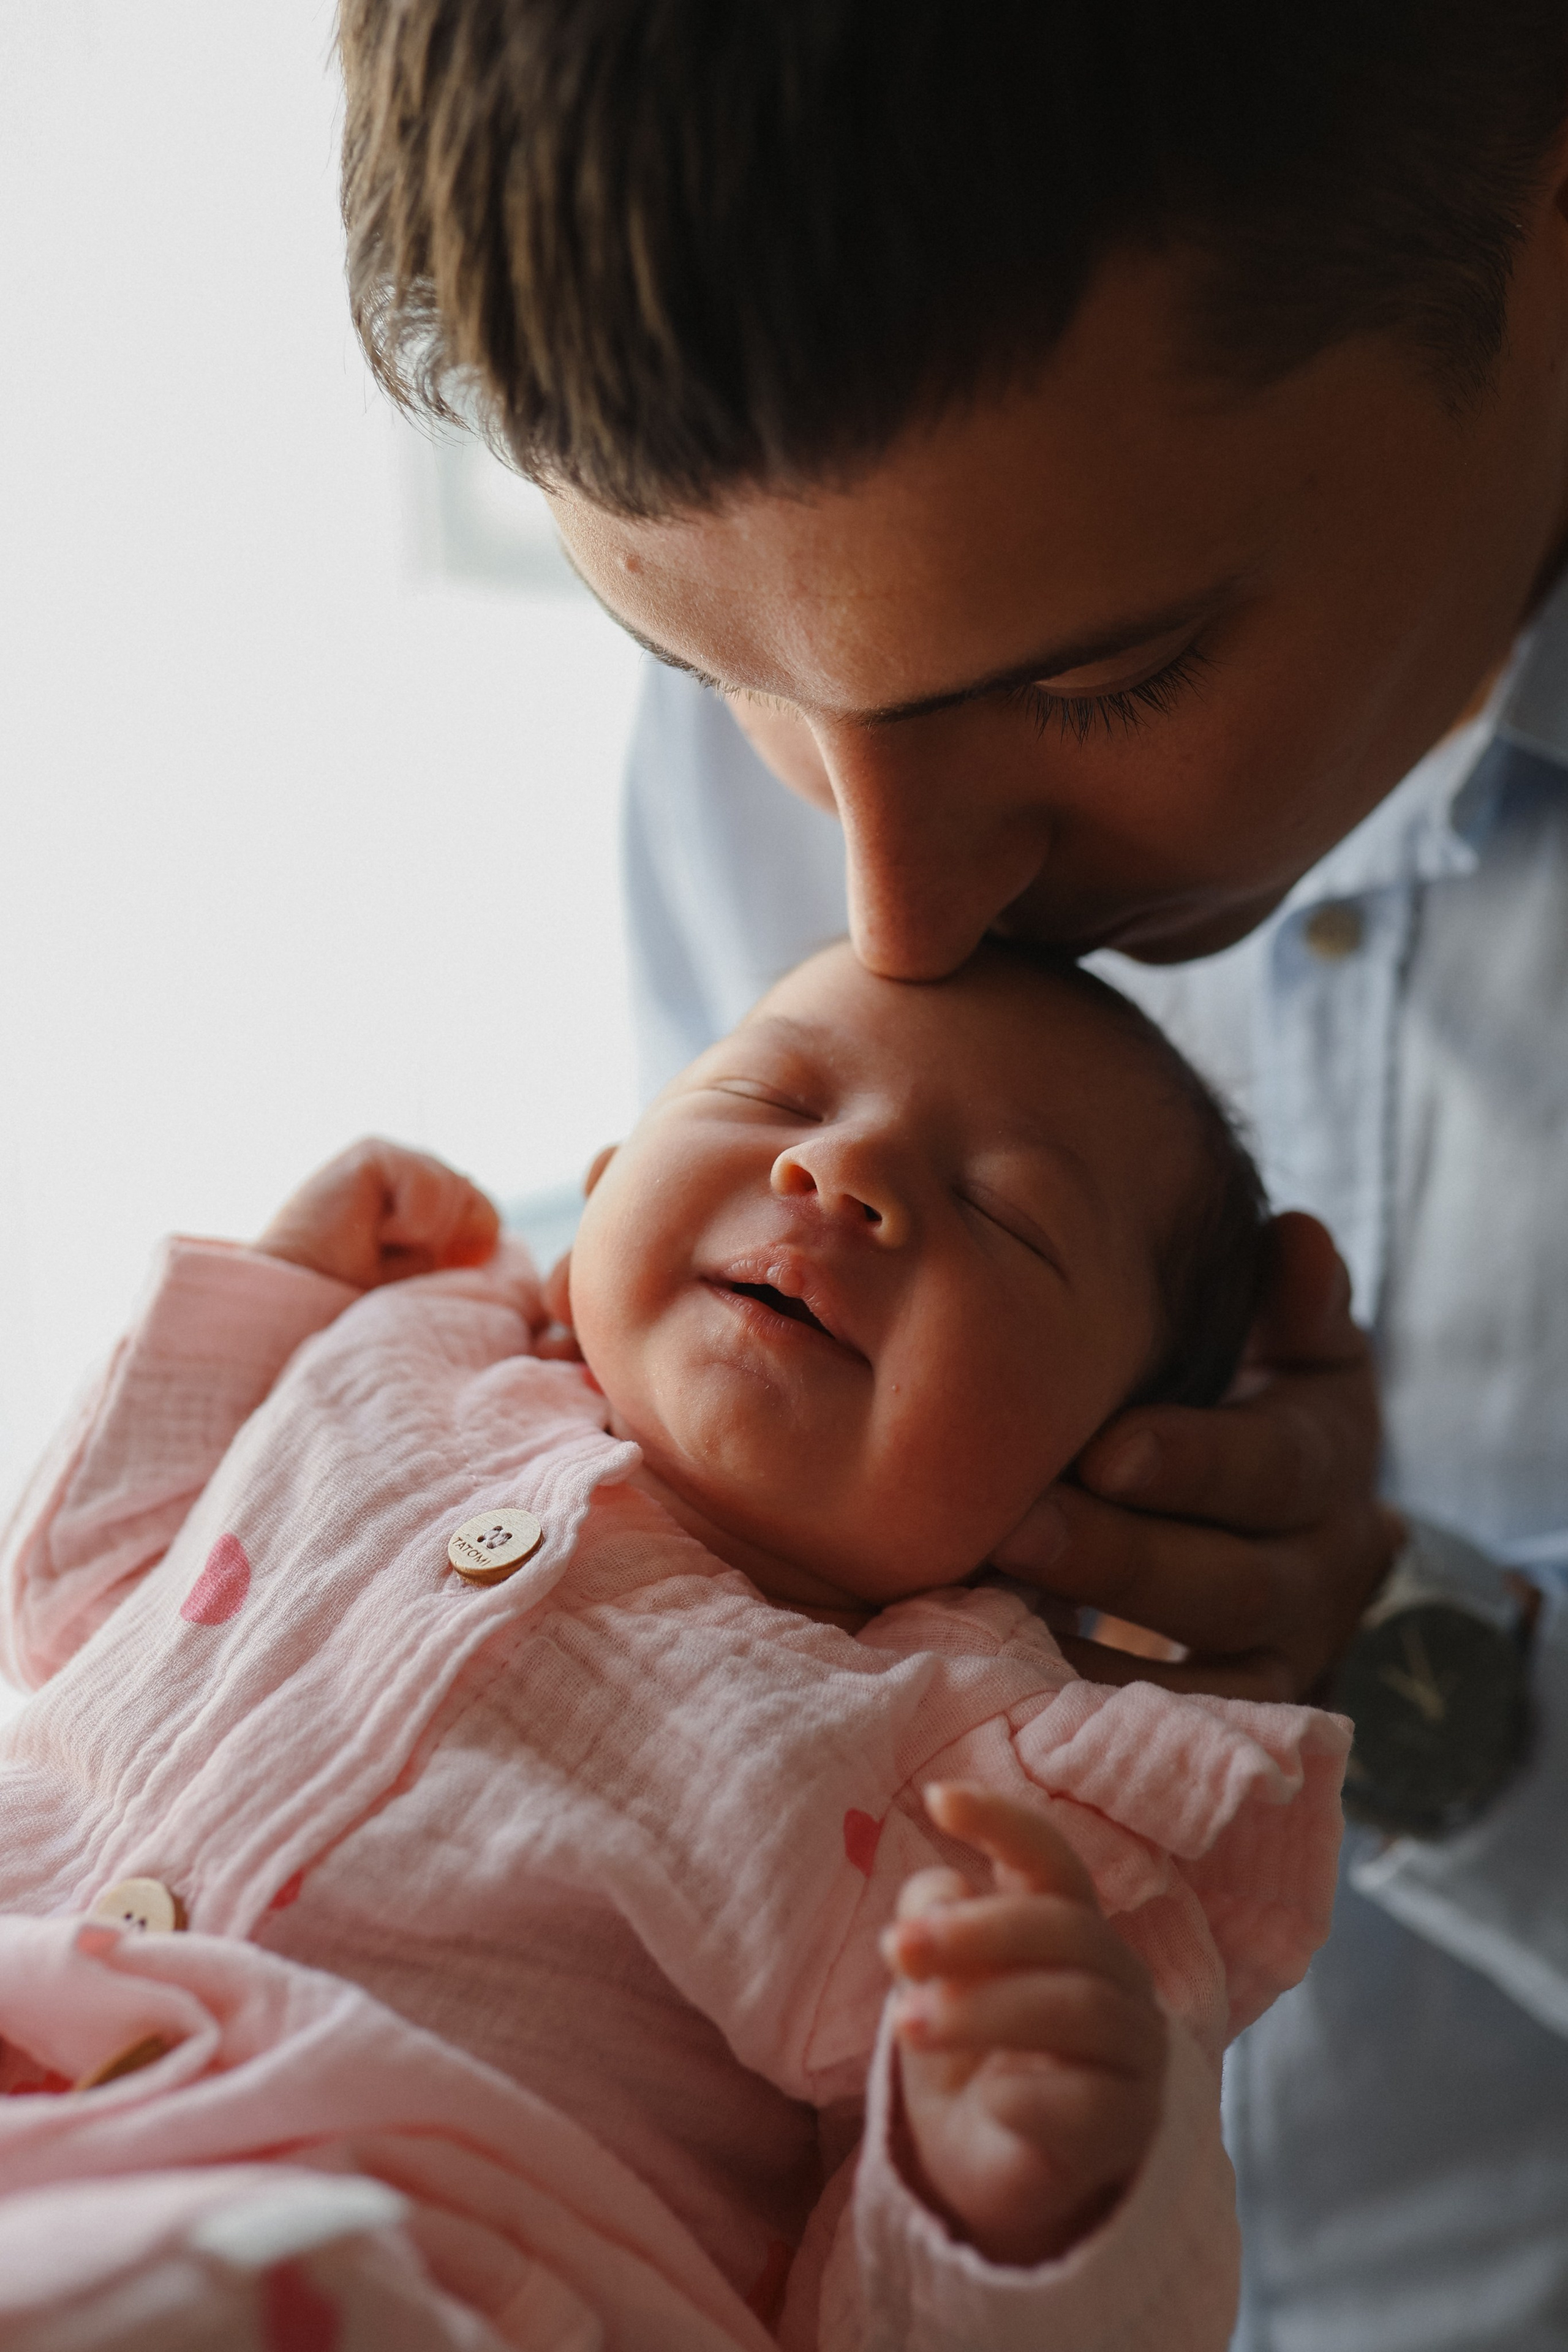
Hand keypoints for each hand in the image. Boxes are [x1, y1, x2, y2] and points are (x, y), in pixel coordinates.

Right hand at [256, 1138, 500, 1290]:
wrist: (299, 1306)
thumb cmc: (353, 1298)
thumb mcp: (420, 1274)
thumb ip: (453, 1241)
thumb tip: (486, 1225)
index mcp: (425, 1205)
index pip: (482, 1215)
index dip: (468, 1248)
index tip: (417, 1272)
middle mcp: (411, 1175)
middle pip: (476, 1202)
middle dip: (441, 1243)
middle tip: (388, 1259)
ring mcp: (393, 1159)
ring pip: (457, 1192)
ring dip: (423, 1235)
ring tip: (377, 1246)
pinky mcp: (374, 1152)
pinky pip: (431, 1184)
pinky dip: (411, 1221)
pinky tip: (375, 1230)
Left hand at [882, 1783, 1165, 2267]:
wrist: (988, 2175)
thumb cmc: (967, 2054)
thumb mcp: (932, 1982)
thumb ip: (934, 1924)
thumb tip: (945, 1890)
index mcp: (1068, 1927)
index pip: (1050, 1859)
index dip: (1001, 1821)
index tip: (937, 1798)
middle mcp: (1115, 1978)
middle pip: (1065, 1929)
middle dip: (976, 1932)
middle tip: (896, 1948)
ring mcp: (1130, 2053)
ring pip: (1076, 2008)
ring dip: (983, 2010)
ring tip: (907, 2024)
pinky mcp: (1128, 2130)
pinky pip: (1087, 2102)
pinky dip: (1029, 2094)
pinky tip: (986, 2098)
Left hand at [992, 1213, 1400, 1700]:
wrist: (1283, 1508)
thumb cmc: (1249, 1392)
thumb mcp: (1291, 1337)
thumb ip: (1290, 1297)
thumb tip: (1298, 1241)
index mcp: (1327, 1454)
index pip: (1275, 1466)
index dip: (1195, 1463)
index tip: (1106, 1452)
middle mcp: (1323, 1567)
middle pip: (1232, 1582)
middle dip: (1120, 1558)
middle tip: (1015, 1529)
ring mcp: (1285, 1654)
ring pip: (1208, 1677)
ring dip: (1099, 1653)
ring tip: (990, 1620)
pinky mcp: (1237, 1715)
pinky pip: (1175, 1740)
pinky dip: (1097, 1721)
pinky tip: (1006, 1688)